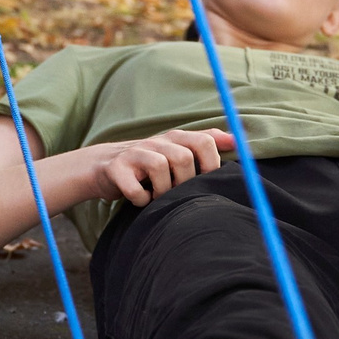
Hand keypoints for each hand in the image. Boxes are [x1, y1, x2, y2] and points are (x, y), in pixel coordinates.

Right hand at [87, 130, 233, 206]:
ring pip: (160, 168)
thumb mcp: (175, 149)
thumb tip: (237, 139)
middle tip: (177, 193)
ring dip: (162, 190)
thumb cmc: (146, 164)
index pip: (203, 141)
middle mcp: (155, 142)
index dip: (211, 164)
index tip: (208, 181)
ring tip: (157, 196)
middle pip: (183, 157)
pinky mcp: (115, 169)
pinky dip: (140, 199)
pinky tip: (141, 200)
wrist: (101, 167)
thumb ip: (204, 144)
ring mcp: (134, 154)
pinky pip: (134, 188)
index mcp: (174, 139)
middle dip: (185, 182)